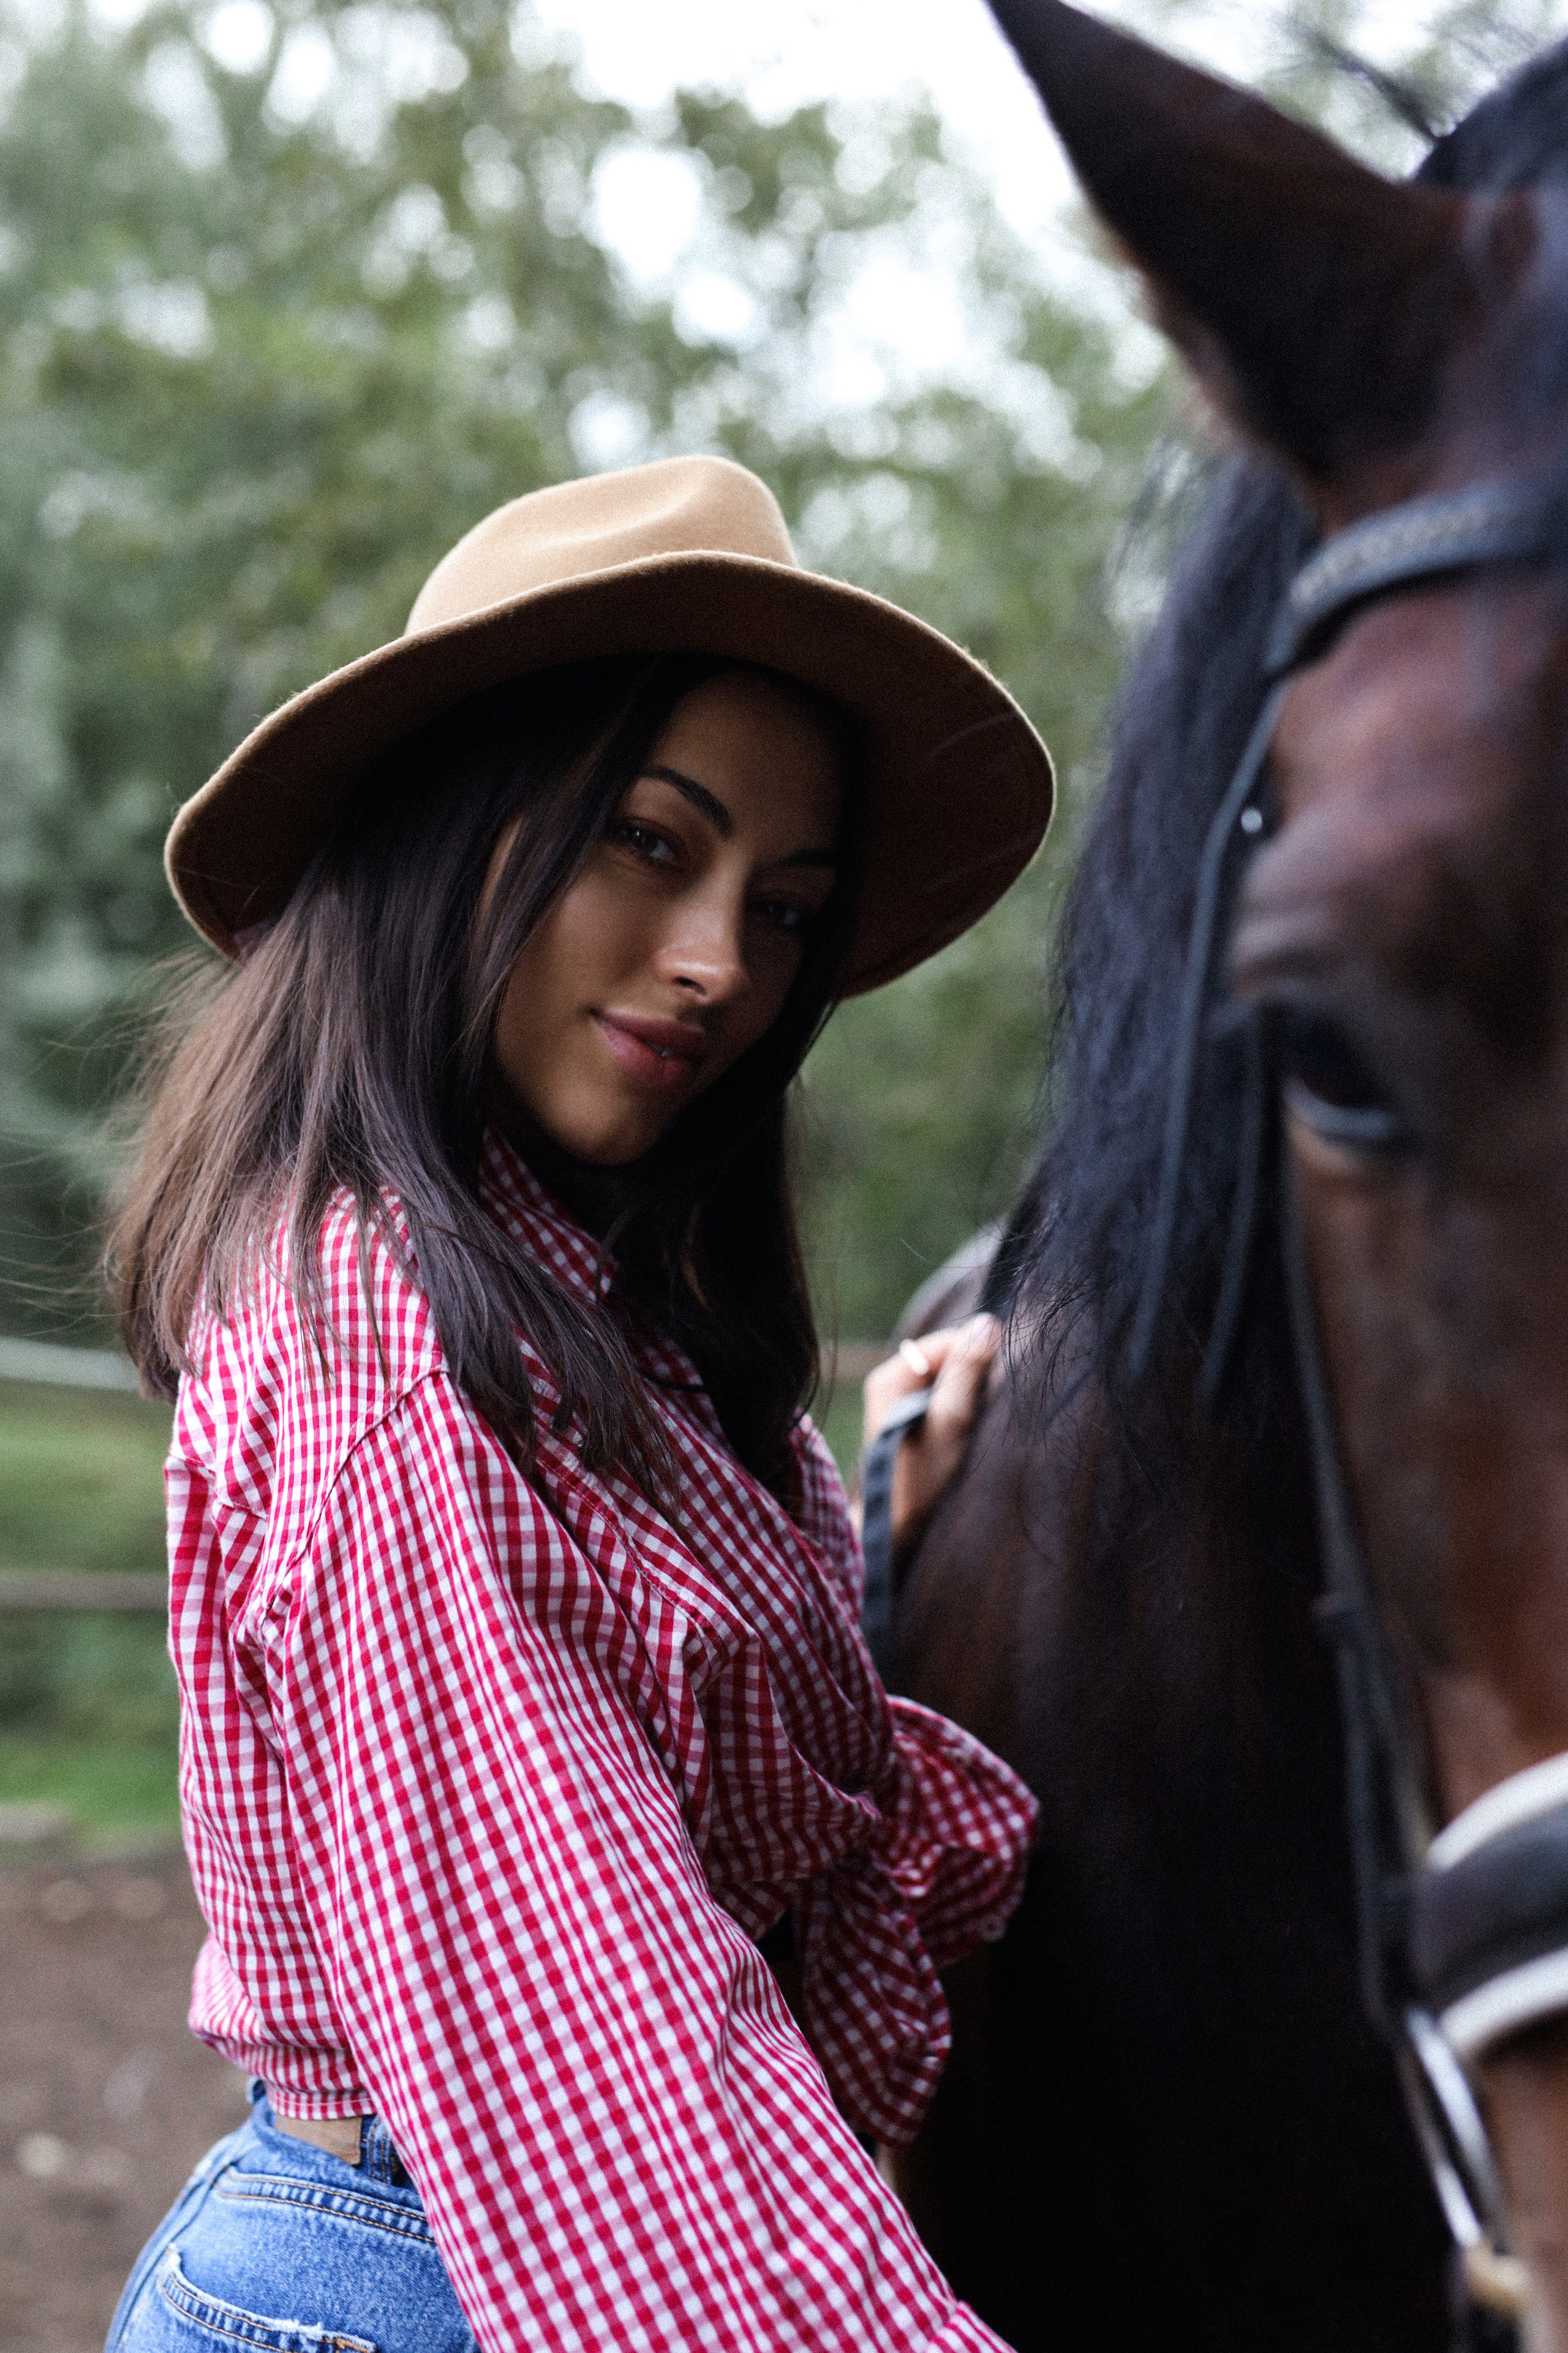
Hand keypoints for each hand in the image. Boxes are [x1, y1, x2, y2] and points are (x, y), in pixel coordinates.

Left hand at [861, 1314, 999, 1560]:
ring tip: (973, 1431)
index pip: (951, 1341)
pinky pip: (948, 1400)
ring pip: (954, 1381)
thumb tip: (987, 1323)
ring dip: (972, 1400)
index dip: (981, 1360)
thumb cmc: (921, 1481)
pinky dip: (963, 1414)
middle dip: (976, 1382)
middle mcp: (892, 1381)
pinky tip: (965, 1439)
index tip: (995, 1393)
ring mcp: (901, 1401)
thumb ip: (966, 1372)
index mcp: (892, 1375)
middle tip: (983, 1417)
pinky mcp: (913, 1420)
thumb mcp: (951, 1423)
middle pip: (952, 1359)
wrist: (895, 1532)